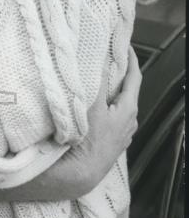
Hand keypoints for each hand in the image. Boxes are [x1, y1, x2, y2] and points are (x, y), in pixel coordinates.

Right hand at [68, 45, 140, 188]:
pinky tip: (96, 108)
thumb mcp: (92, 105)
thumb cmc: (88, 138)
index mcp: (128, 108)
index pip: (134, 77)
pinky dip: (107, 107)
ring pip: (120, 106)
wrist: (82, 172)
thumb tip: (102, 60)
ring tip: (101, 81)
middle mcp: (130, 120)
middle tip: (109, 60)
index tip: (124, 45)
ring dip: (113, 93)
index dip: (131, 59)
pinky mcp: (113, 142)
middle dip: (120, 75)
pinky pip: (113, 118)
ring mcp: (123, 133)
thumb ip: (98, 82)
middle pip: (128, 91)